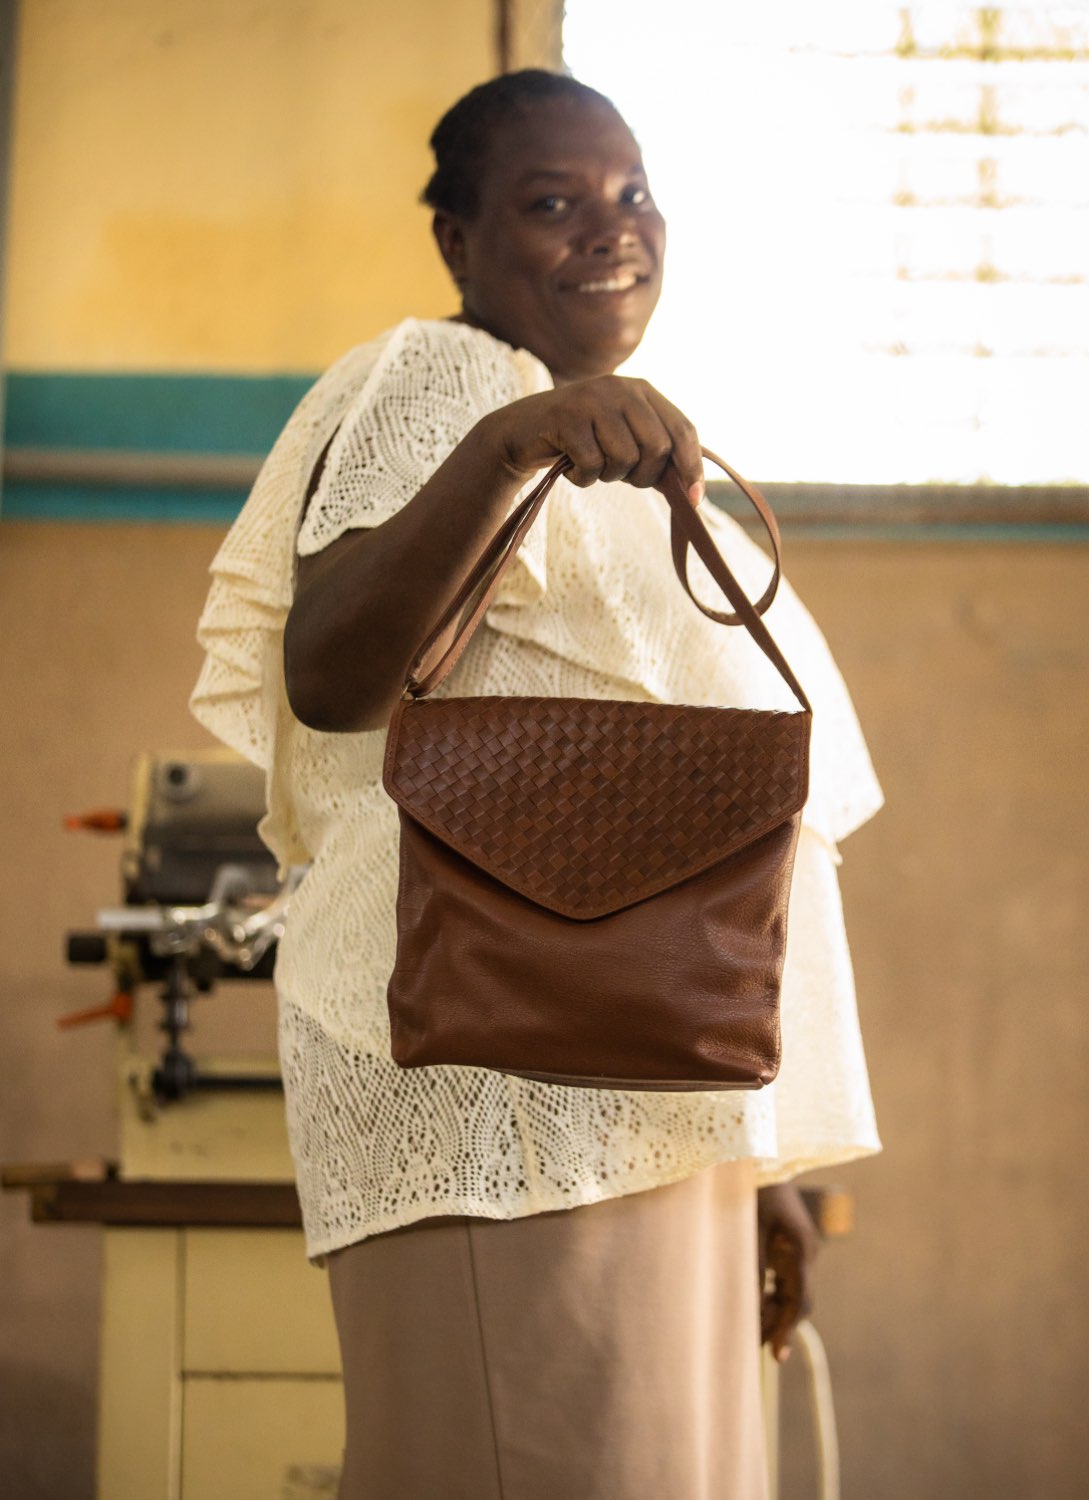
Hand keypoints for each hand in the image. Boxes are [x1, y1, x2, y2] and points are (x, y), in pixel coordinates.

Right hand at [485, 376, 704, 505]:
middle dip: (642, 476)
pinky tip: (569, 464)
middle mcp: (621, 388)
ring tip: (590, 463)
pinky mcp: (566, 417)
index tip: (695, 500)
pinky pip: (592, 465)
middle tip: (619, 475)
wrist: (522, 432)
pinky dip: (582, 478)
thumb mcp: (622, 439)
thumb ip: (655, 454)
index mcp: (642, 391)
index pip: (683, 429)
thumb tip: (693, 490)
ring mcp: (593, 400)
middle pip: (657, 448)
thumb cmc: (581, 441)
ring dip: (607, 475)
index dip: (692, 466)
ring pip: (625, 459)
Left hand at [757, 1183, 819, 1362]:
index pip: (799, 1301)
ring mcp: (798, 1252)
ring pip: (788, 1293)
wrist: (760, 1157)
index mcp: (802, 1249)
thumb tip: (747, 1309)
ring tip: (746, 1325)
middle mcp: (806, 1253)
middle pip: (796, 1301)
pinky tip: (751, 1302)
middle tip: (751, 1345)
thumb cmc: (753, 1189)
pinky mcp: (787, 1249)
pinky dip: (767, 1294)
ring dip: (770, 1310)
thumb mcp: (749, 1230)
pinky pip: (781, 1280)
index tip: (776, 1356)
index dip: (787, 1330)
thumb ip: (751, 1269)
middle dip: (776, 1323)